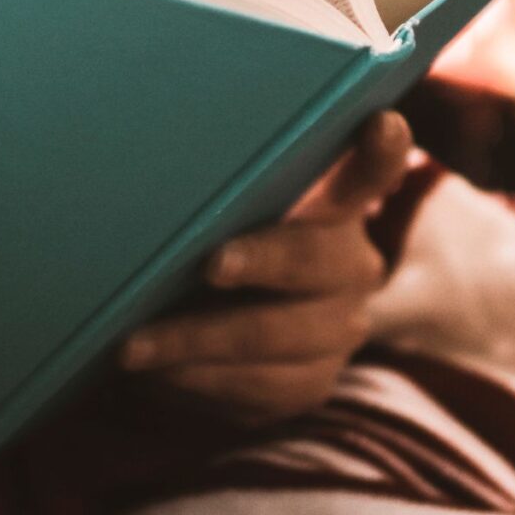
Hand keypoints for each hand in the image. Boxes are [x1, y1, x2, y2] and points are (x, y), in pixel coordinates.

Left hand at [116, 112, 413, 422]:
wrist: (204, 319)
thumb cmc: (204, 238)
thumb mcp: (212, 206)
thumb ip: (215, 183)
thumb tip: (146, 150)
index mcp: (335, 202)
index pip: (370, 168)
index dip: (380, 152)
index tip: (381, 125)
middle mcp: (351, 263)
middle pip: (314, 259)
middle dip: (261, 261)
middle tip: (211, 264)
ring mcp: (338, 328)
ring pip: (278, 337)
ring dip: (199, 341)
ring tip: (133, 346)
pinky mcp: (310, 382)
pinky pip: (262, 390)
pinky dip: (201, 383)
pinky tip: (155, 376)